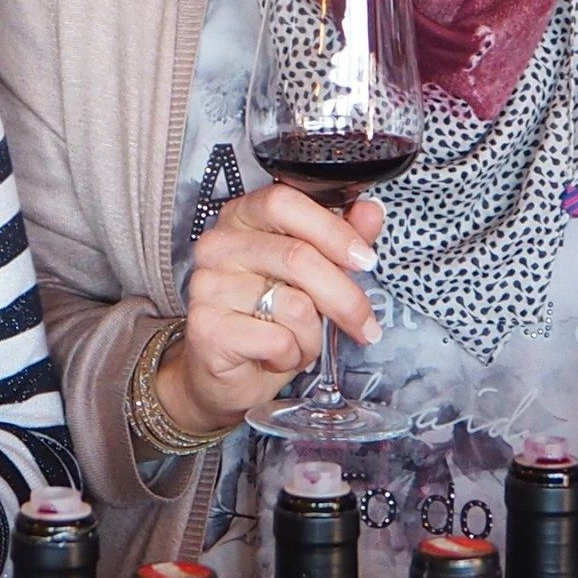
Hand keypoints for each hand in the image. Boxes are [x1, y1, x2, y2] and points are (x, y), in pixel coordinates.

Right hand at [165, 188, 385, 438]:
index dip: (332, 230)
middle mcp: (217, 245)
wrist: (228, 375)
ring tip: (301, 343)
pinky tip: (278, 358)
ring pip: (294, 304)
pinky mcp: (207, 326)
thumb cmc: (270, 319)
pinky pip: (278, 339)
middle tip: (366, 325)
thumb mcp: (310, 276)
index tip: (365, 260)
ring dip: (313, 335)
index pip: (284, 202)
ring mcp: (207, 285)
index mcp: (240, 217)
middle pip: (297, 256)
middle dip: (344, 298)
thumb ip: (338, 239)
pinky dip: (293, 355)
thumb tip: (371, 211)